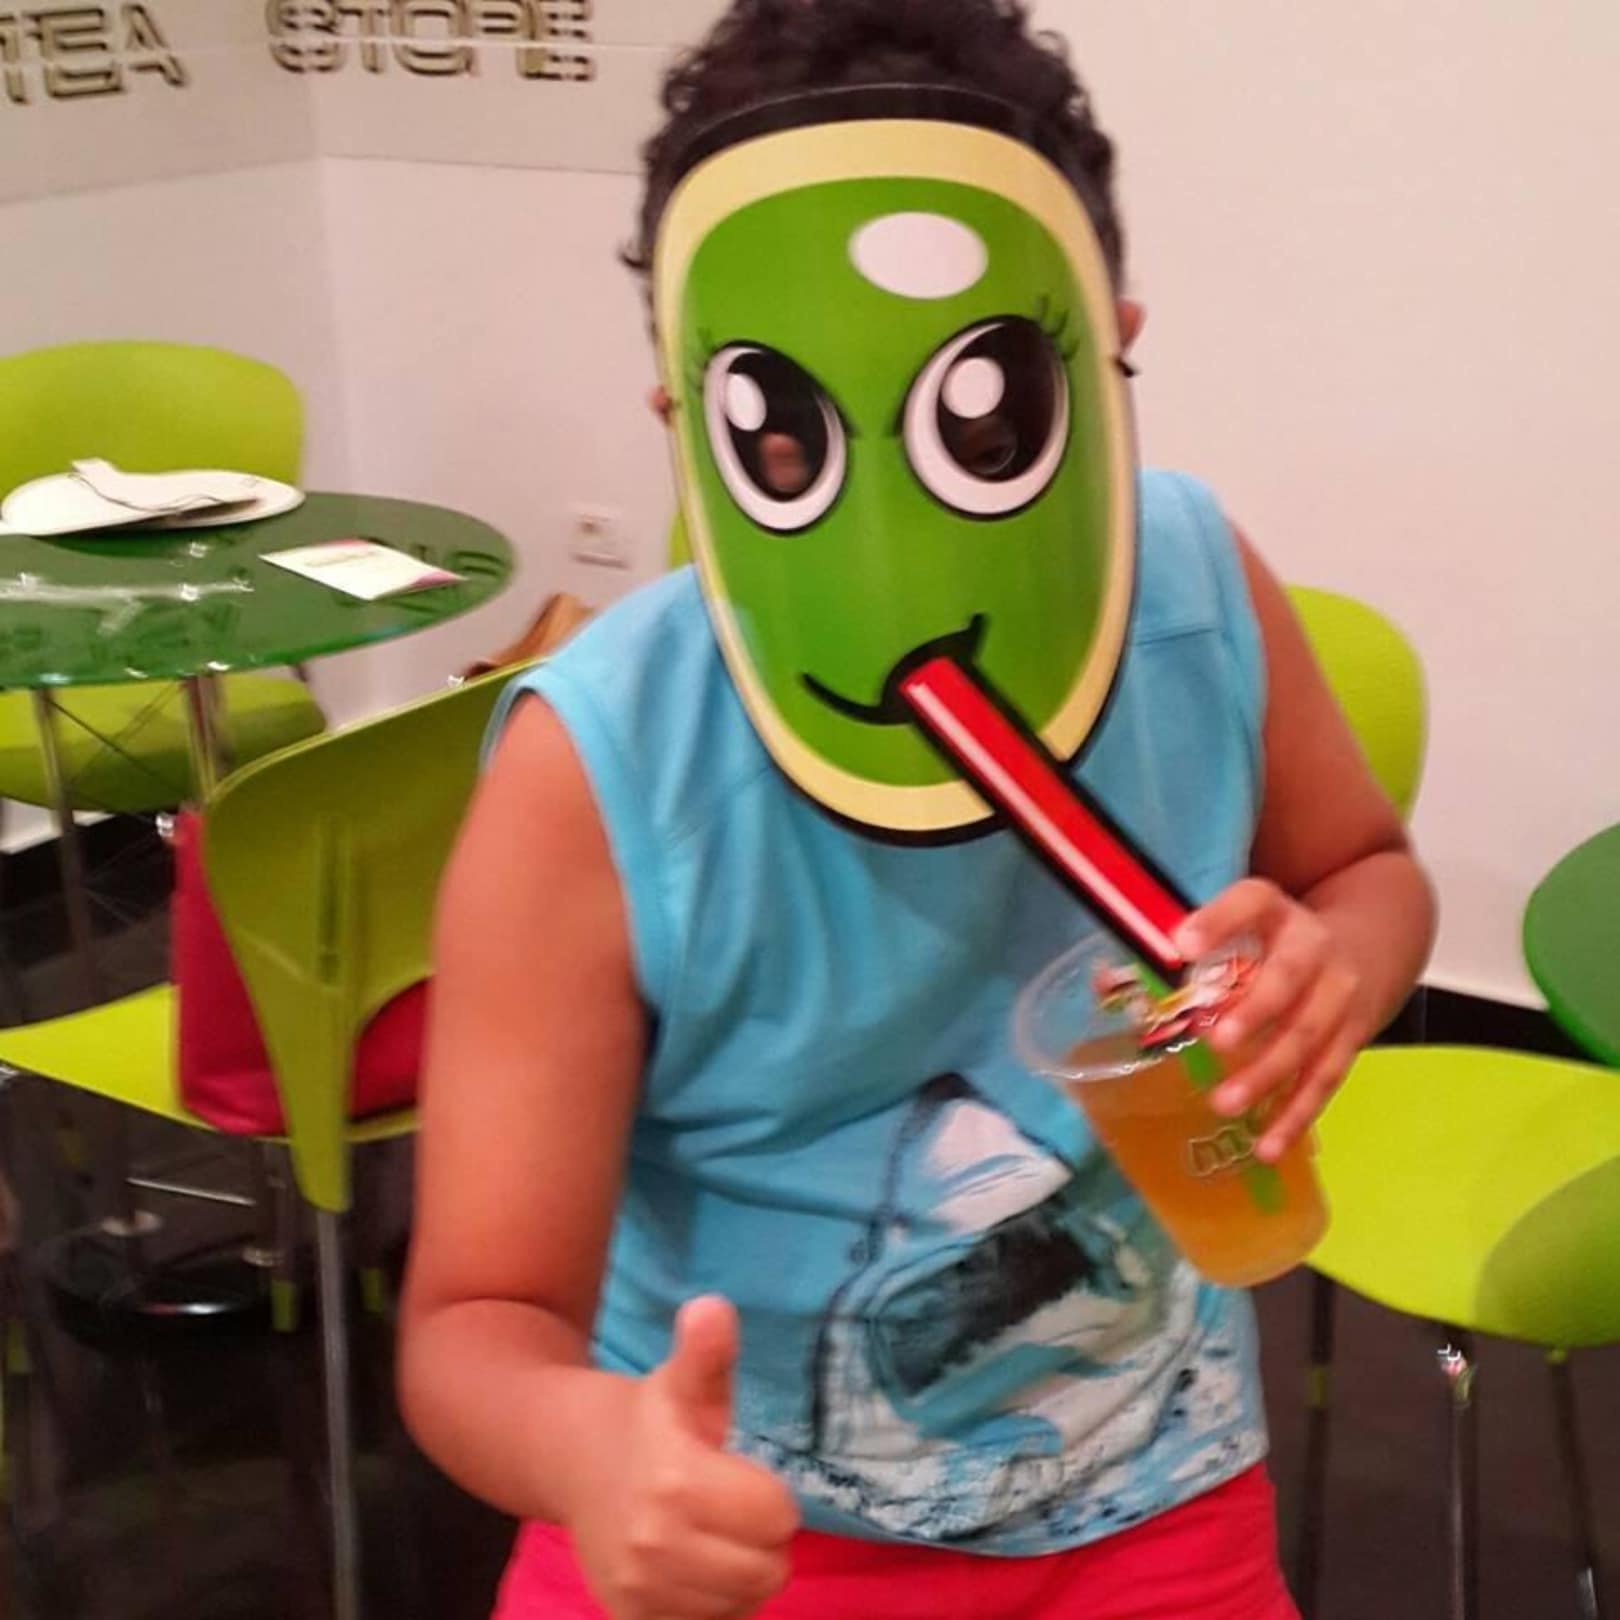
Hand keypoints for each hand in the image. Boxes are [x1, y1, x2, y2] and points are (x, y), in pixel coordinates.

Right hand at [569, 1297, 799, 1619]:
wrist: (573, 1461)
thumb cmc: (648, 1420)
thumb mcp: (681, 1380)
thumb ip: (706, 1351)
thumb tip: (714, 1307)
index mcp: (677, 1479)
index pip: (777, 1516)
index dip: (771, 1496)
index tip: (744, 1477)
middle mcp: (656, 1542)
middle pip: (767, 1570)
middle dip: (763, 1540)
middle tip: (733, 1510)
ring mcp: (640, 1587)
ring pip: (743, 1605)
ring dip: (740, 1575)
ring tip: (714, 1537)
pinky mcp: (629, 1618)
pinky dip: (713, 1605)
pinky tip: (694, 1566)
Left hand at [1175, 880, 1374, 1162]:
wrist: (1366, 947)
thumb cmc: (1273, 940)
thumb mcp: (1238, 925)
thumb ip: (1178, 950)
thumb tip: (1103, 986)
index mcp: (1274, 910)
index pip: (1251, 901)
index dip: (1220, 920)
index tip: (1182, 945)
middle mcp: (1313, 946)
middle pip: (1289, 976)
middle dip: (1255, 1011)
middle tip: (1216, 1042)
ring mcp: (1339, 993)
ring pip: (1308, 1036)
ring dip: (1267, 1074)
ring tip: (1225, 1103)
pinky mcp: (1352, 1037)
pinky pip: (1325, 1079)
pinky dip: (1297, 1115)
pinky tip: (1268, 1145)